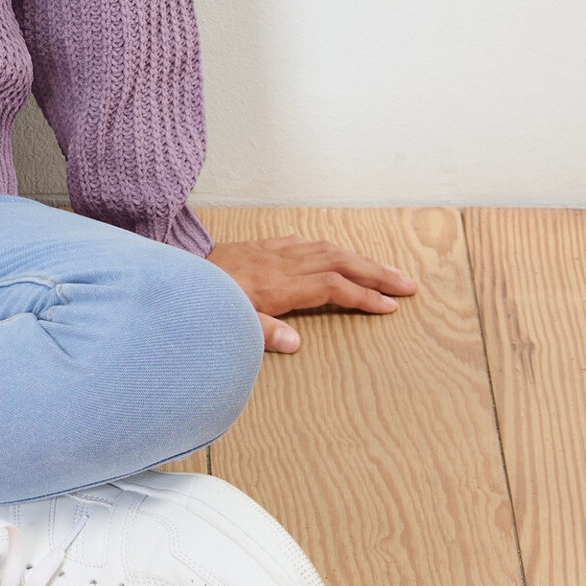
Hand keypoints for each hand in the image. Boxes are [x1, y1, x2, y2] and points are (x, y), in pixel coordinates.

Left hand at [207, 234, 418, 353]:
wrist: (177, 273)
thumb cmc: (203, 301)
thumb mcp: (229, 322)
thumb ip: (261, 333)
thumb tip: (295, 344)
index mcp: (278, 285)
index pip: (333, 287)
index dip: (363, 295)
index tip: (390, 306)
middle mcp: (281, 263)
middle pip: (339, 262)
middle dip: (376, 273)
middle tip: (408, 284)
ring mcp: (271, 252)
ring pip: (324, 249)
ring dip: (357, 258)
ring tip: (382, 269)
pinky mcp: (260, 247)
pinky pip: (301, 241)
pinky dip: (324, 246)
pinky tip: (332, 251)